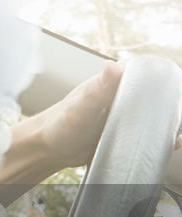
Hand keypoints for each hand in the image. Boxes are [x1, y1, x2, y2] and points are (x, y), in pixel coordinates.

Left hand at [36, 60, 181, 168]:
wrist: (48, 150)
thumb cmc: (59, 125)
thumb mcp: (82, 106)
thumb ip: (99, 88)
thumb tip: (113, 66)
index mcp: (112, 83)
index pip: (146, 71)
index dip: (165, 78)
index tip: (177, 89)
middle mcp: (120, 96)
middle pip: (155, 95)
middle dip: (172, 105)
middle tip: (180, 119)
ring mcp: (123, 115)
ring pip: (154, 115)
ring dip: (169, 124)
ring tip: (178, 136)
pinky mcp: (123, 133)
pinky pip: (146, 134)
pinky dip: (159, 138)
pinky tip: (169, 145)